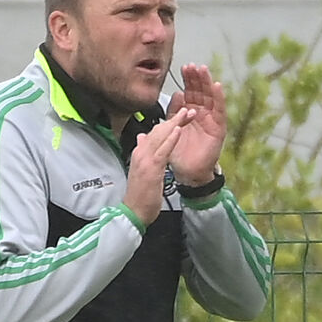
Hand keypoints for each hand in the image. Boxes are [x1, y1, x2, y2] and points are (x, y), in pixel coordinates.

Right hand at [123, 107, 195, 225]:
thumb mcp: (141, 170)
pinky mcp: (151, 169)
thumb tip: (142, 138)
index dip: (168, 123)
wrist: (133, 212)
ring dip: (175, 123)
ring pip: (160, 136)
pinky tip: (179, 130)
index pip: (154, 133)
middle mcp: (141, 153)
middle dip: (174, 118)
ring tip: (187, 112)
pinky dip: (171, 139)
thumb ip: (143, 153)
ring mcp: (145, 160)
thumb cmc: (139, 196)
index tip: (180, 116)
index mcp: (139, 153)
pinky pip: (163, 150)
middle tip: (188, 109)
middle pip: (158, 130)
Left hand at [167, 65, 225, 184]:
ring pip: (210, 98)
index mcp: (190, 112)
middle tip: (193, 65)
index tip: (184, 67)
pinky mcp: (218, 128)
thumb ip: (174, 112)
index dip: (188, 80)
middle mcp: (202, 114)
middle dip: (197, 78)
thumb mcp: (172, 128)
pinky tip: (217, 86)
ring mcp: (211, 120)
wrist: (188, 172)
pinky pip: (220, 111)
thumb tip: (177, 94)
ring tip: (204, 70)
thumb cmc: (179, 152)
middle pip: (201, 91)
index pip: (190, 92)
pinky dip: (219, 98)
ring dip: (207, 83)